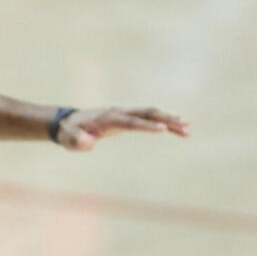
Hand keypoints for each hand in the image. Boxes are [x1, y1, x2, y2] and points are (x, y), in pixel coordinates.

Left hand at [57, 107, 189, 151]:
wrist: (69, 124)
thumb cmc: (69, 133)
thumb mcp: (69, 140)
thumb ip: (78, 141)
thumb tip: (89, 143)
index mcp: (108, 117)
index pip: (130, 122)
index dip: (145, 126)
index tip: (161, 130)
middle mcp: (119, 112)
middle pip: (146, 113)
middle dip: (166, 119)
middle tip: (184, 125)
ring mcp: (125, 114)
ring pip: (151, 114)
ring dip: (169, 121)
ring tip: (187, 130)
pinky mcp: (128, 119)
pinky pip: (149, 120)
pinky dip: (163, 125)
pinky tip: (177, 132)